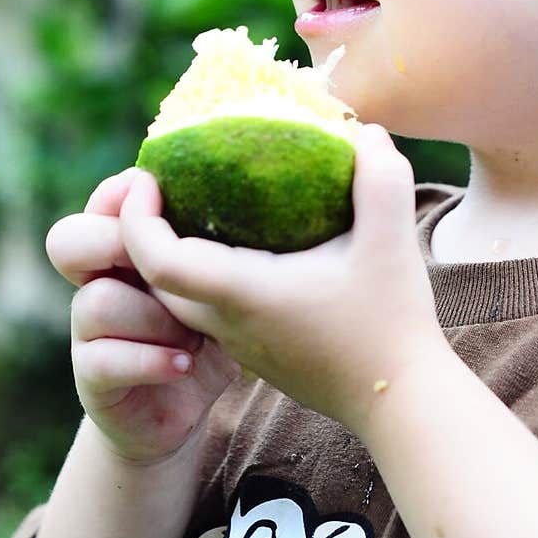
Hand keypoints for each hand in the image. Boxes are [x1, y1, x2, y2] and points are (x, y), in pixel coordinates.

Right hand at [45, 168, 240, 463]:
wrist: (183, 410)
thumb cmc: (206, 332)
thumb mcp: (215, 285)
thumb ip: (213, 248)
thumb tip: (252, 200)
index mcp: (124, 250)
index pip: (102, 202)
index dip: (123, 193)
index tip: (161, 197)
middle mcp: (97, 283)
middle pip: (67, 240)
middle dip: (114, 241)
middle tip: (164, 263)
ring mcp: (88, 333)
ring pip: (96, 301)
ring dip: (154, 317)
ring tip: (196, 336)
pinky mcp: (91, 379)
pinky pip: (104, 359)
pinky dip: (151, 360)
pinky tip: (185, 365)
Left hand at [119, 125, 447, 436]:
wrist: (401, 404)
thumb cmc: (391, 325)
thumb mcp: (392, 243)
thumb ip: (382, 180)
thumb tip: (370, 133)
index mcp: (243, 293)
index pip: (158, 260)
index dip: (136, 218)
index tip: (147, 178)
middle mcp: (228, 323)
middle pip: (155, 279)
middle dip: (144, 231)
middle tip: (166, 183)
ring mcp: (240, 344)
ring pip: (178, 299)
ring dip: (172, 255)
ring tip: (198, 207)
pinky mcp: (258, 355)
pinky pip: (207, 312)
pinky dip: (202, 276)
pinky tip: (241, 247)